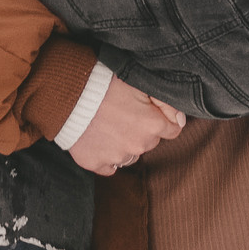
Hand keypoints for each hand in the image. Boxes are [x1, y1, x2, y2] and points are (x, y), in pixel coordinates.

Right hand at [66, 77, 186, 175]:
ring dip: (125, 143)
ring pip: (130, 154)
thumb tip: (181, 120)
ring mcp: (116, 157)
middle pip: (150, 142)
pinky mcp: (95, 163)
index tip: (148, 111)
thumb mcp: (140, 83)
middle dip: (142, 130)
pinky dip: (106, 155)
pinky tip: (98, 139)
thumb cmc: (104, 83)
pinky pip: (109, 166)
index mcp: (152, 125)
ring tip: (109, 125)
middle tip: (124, 113)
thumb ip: (166, 102)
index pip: (172, 130)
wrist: (67, 93)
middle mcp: (138, 145)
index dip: (162, 119)